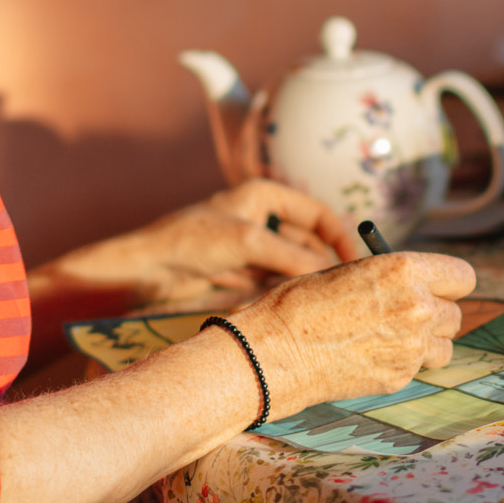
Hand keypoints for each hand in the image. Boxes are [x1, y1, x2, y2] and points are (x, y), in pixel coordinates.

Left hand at [52, 179, 354, 307]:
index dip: (341, 236)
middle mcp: (261, 217)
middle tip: (345, 290)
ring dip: (304, 281)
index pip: (318, 213)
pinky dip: (286, 292)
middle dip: (324, 264)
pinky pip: (275, 281)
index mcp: (265, 195)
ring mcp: (251, 246)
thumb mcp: (249, 243)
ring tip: (325, 302)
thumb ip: (292, 257)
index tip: (358, 263)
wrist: (145, 270)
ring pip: (292, 265)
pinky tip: (297, 307)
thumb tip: (331, 274)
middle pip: (308, 242)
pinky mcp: (241, 271)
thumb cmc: (190, 240)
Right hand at [229, 250, 476, 418]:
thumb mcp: (349, 271)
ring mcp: (412, 347)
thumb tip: (413, 282)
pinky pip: (417, 368)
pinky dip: (400, 363)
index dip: (449, 281)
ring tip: (389, 337)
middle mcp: (418, 308)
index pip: (463, 276)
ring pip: (443, 346)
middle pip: (455, 313)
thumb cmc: (301, 305)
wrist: (276, 353)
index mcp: (405, 270)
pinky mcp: (400, 377)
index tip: (438, 287)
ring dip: (426, 342)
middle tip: (406, 314)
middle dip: (436, 313)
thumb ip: (390, 276)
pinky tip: (368, 356)